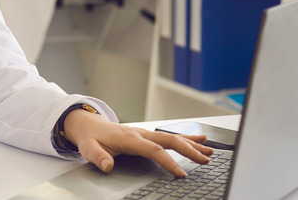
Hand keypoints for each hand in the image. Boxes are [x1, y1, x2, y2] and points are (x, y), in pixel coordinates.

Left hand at [63, 110, 213, 176]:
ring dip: (192, 144)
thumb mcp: (88, 148)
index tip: (181, 174)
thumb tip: (107, 165)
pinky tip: (200, 140)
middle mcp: (141, 133)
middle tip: (205, 161)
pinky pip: (169, 136)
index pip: (154, 150)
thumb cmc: (89, 137)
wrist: (87, 123)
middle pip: (169, 141)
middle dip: (189, 151)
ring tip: (210, 151)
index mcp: (129, 138)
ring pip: (173, 137)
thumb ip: (98, 157)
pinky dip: (187, 138)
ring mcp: (145, 132)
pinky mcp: (147, 134)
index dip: (168, 162)